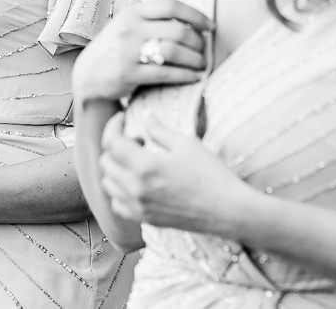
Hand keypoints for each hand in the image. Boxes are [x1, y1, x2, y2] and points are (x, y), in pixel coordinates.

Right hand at [73, 0, 210, 104]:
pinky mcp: (129, 74)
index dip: (196, 15)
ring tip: (201, 65)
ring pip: (174, 52)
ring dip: (195, 60)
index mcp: (132, 12)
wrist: (88, 74)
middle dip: (198, 42)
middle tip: (204, 50)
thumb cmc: (115, 48)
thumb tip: (187, 10)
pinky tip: (194, 78)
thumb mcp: (126, 25)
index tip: (210, 26)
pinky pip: (166, 73)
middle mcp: (130, 29)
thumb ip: (151, 17)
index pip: (171, 6)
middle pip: (178, 31)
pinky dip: (185, 76)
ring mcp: (128, 51)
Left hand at [99, 112, 252, 236]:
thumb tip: (144, 116)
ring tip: (137, 161)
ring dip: (115, 168)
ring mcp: (139, 207)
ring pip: (108, 183)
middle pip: (106, 162)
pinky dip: (120, 192)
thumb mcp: (187, 144)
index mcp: (145, 166)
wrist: (229, 212)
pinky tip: (137, 184)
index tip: (122, 119)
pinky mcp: (146, 219)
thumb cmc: (212, 175)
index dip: (113, 126)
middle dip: (115, 146)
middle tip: (137, 140)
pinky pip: (118, 204)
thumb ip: (159, 130)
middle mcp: (136, 188)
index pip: (111, 142)